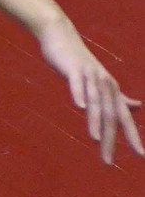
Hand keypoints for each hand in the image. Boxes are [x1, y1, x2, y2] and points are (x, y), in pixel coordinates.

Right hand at [37, 13, 143, 163]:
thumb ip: (118, 96)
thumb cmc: (79, 60)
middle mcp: (104, 83)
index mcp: (111, 89)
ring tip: (96, 139)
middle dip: (110, 139)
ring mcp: (89, 75)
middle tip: (108, 161)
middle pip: (109, 114)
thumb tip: (137, 106)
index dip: (132, 136)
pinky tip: (79, 106)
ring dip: (96, 120)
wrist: (60, 34)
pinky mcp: (73, 68)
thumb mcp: (101, 79)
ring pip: (95, 101)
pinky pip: (77, 83)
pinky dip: (79, 94)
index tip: (141, 156)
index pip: (124, 117)